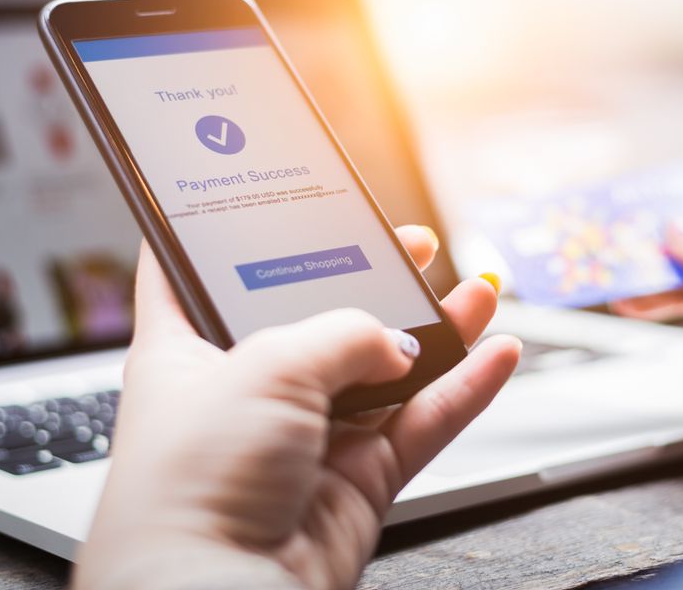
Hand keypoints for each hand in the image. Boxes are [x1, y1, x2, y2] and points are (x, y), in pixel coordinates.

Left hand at [75, 226, 519, 589]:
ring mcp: (302, 438)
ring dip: (433, 331)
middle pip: (314, 318)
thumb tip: (395, 343)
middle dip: (366, 279)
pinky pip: (419, 426)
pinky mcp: (352, 483)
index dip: (227, 232)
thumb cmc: (195, 482)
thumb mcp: (266, 366)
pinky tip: (495, 355)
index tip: (260, 201)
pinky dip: (461, 391)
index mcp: (187, 350)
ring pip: (382, 371)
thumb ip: (342, 335)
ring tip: (476, 290)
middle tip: (407, 245)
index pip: (195, 274)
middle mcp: (243, 390)